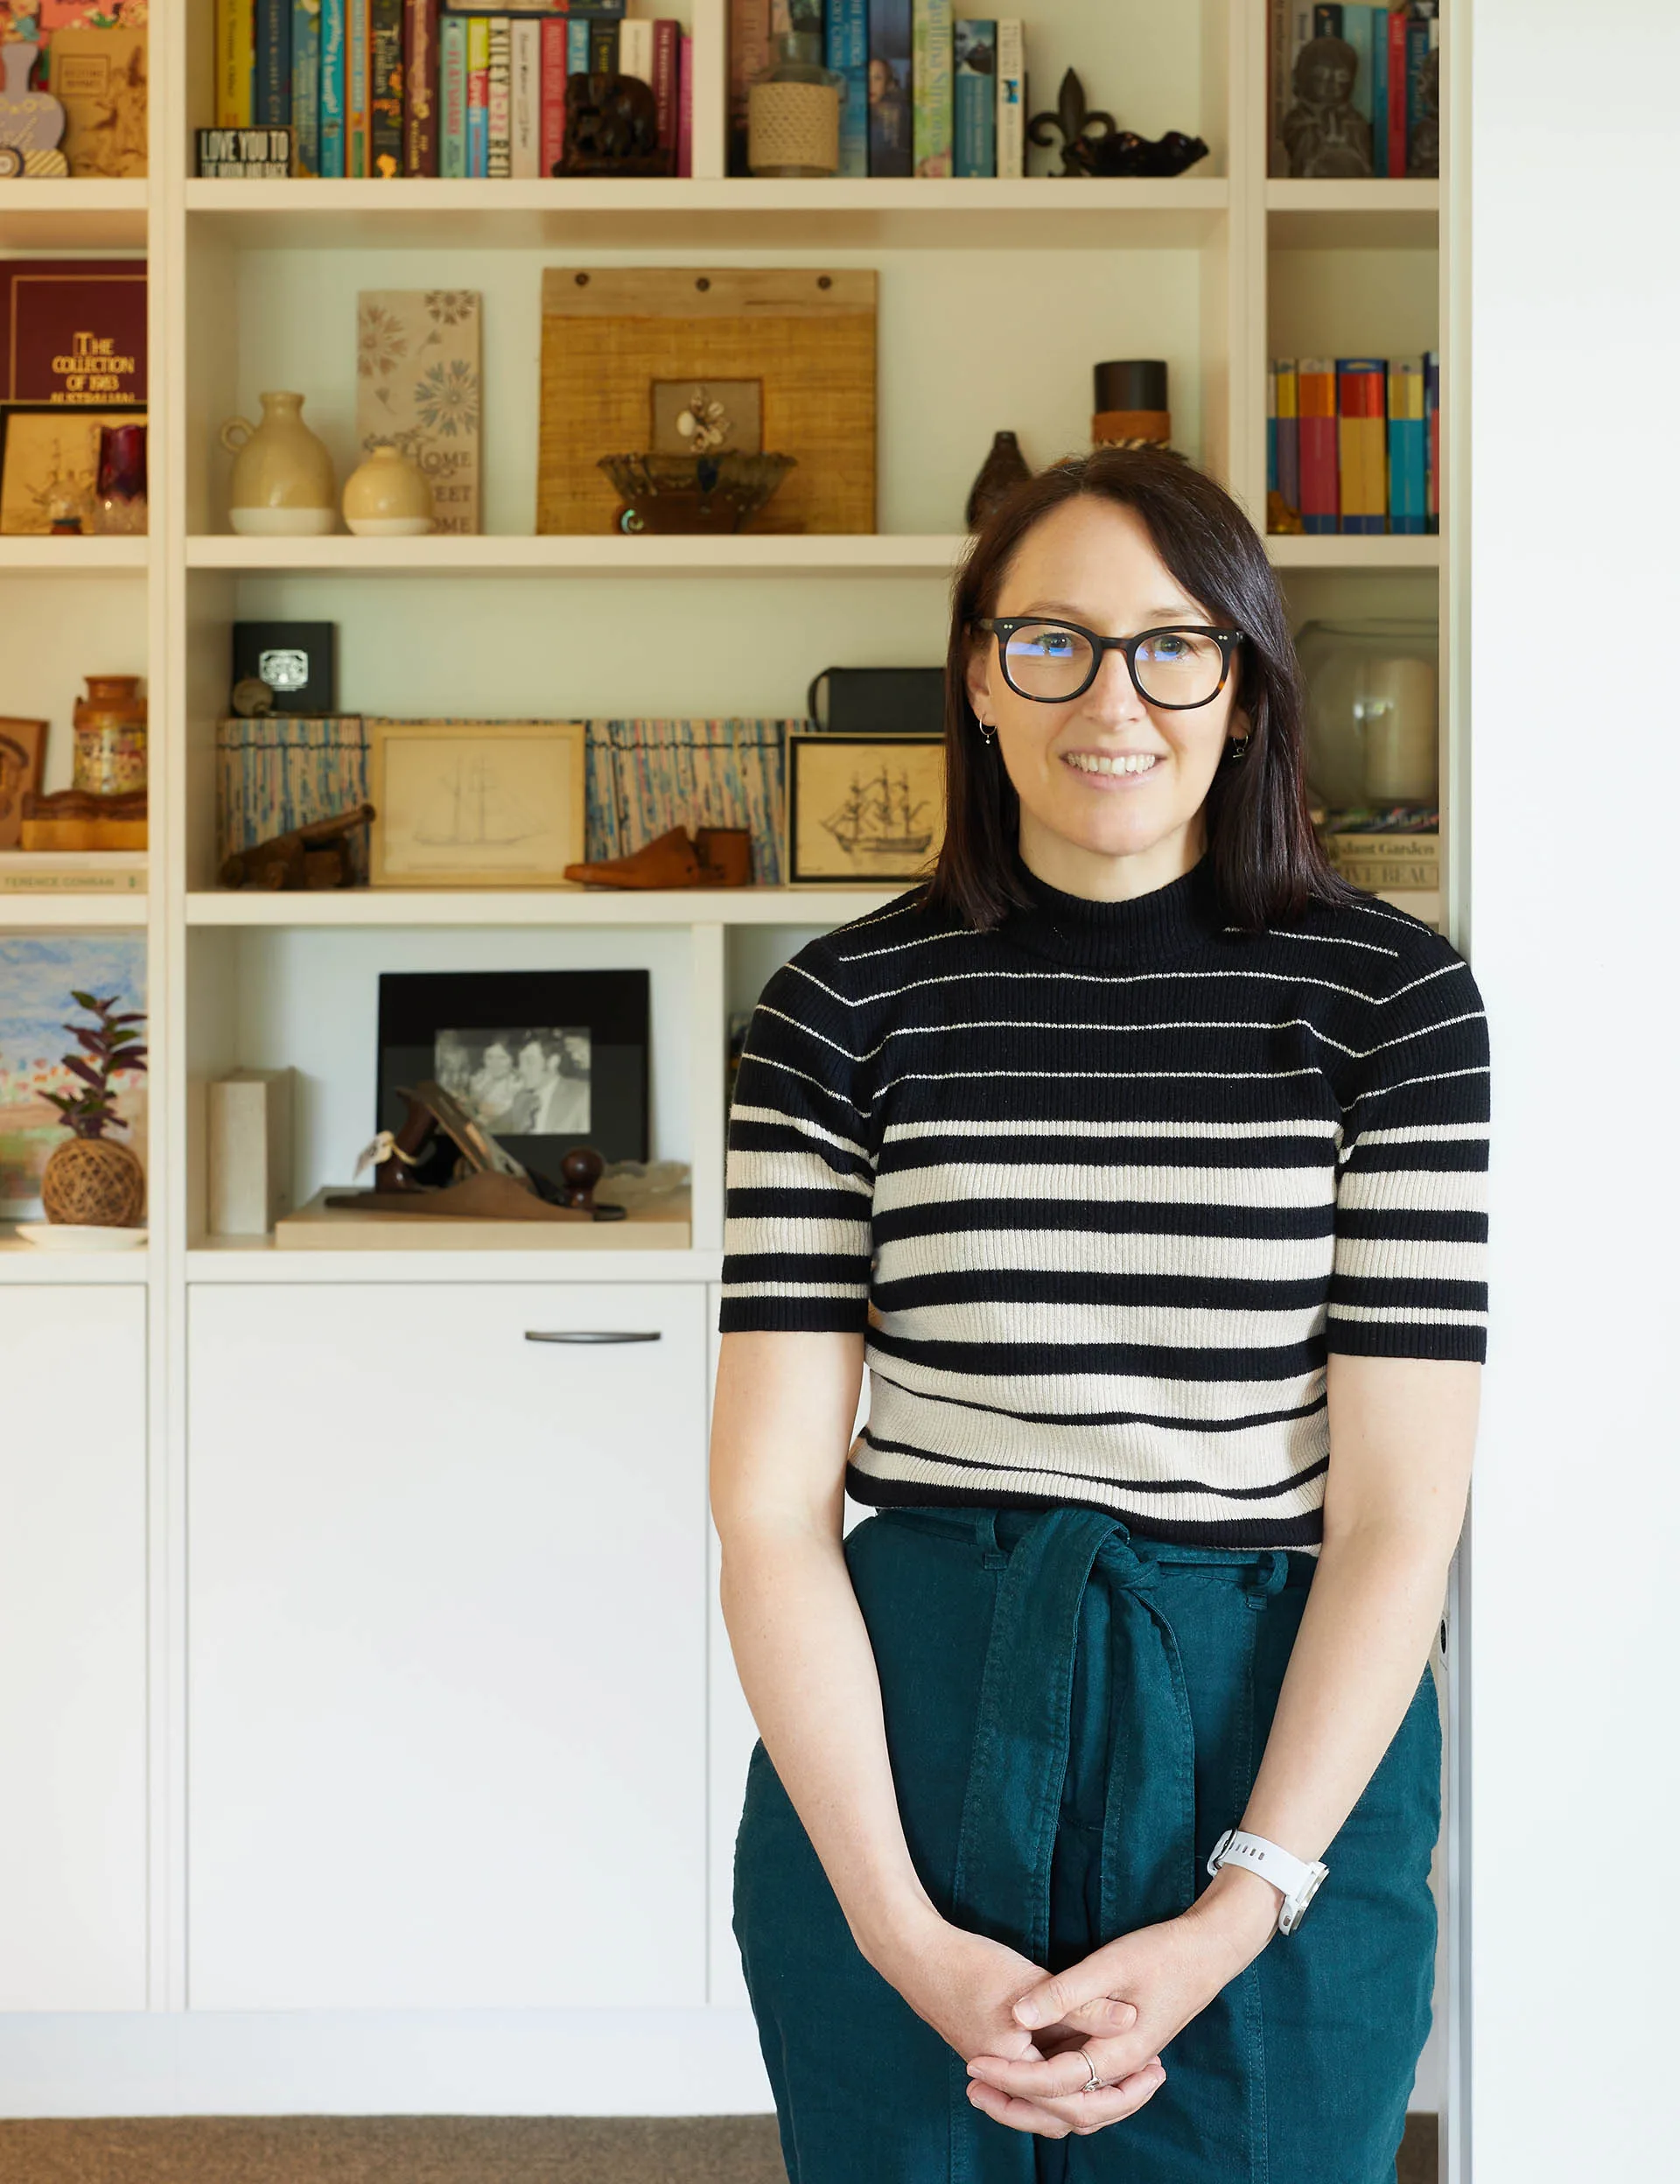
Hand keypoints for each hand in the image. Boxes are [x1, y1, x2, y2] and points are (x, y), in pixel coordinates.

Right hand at [873, 1915, 1165, 2136]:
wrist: (915, 1954)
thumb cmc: (970, 1965)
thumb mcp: (1033, 1983)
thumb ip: (1083, 2005)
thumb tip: (1132, 2020)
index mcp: (1016, 2071)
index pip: (1077, 2103)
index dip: (1121, 2091)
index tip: (1153, 2073)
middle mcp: (1007, 2080)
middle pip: (1065, 2114)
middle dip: (1110, 2102)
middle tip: (1149, 2081)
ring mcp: (999, 2069)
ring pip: (1051, 2100)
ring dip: (1089, 2089)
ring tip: (1127, 2071)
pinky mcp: (996, 2053)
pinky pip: (1039, 2079)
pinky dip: (1066, 2074)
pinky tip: (1087, 2052)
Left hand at [963, 1881, 1276, 2138]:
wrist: (1209, 1951)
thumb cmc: (1163, 1952)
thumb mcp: (1110, 1964)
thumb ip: (1065, 1992)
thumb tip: (1020, 2016)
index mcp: (1118, 2054)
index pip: (1054, 2082)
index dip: (1010, 2075)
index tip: (973, 2062)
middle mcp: (1122, 2069)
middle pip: (1064, 2111)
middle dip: (1015, 2102)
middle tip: (973, 2086)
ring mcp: (1126, 2064)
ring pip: (1077, 2107)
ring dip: (1035, 2102)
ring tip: (994, 2084)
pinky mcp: (1126, 2053)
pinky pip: (1087, 2089)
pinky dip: (1057, 2091)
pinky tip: (1033, 2071)